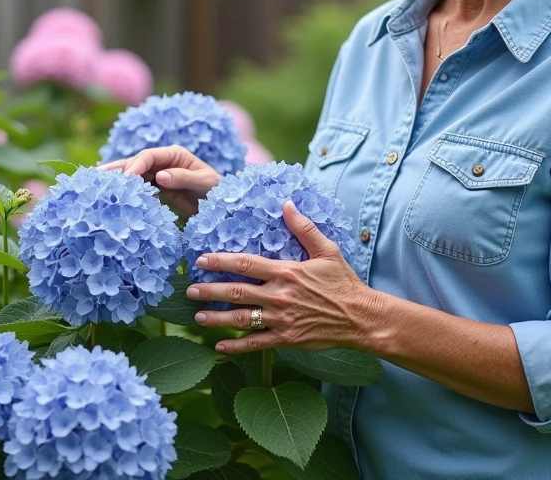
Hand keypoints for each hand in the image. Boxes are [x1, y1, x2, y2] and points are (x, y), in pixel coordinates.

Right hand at [98, 146, 220, 215]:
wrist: (221, 205)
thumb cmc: (217, 189)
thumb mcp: (205, 182)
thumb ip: (183, 178)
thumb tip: (160, 176)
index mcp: (174, 154)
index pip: (149, 156)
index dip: (135, 165)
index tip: (126, 178)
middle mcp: (163, 162)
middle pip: (136, 163)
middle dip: (117, 170)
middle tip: (97, 177)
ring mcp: (158, 176)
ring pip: (133, 176)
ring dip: (117, 180)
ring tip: (95, 185)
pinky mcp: (156, 190)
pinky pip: (138, 190)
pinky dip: (126, 192)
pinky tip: (111, 197)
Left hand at [186, 200, 382, 352]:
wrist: (360, 317)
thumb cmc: (343, 282)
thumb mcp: (327, 250)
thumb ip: (304, 228)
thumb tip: (287, 204)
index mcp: (286, 271)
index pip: (246, 264)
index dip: (220, 261)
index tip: (201, 260)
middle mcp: (279, 295)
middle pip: (236, 292)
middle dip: (210, 291)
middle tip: (190, 291)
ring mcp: (281, 319)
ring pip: (240, 318)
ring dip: (216, 318)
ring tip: (198, 317)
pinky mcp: (286, 338)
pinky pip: (255, 343)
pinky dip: (236, 345)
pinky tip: (220, 345)